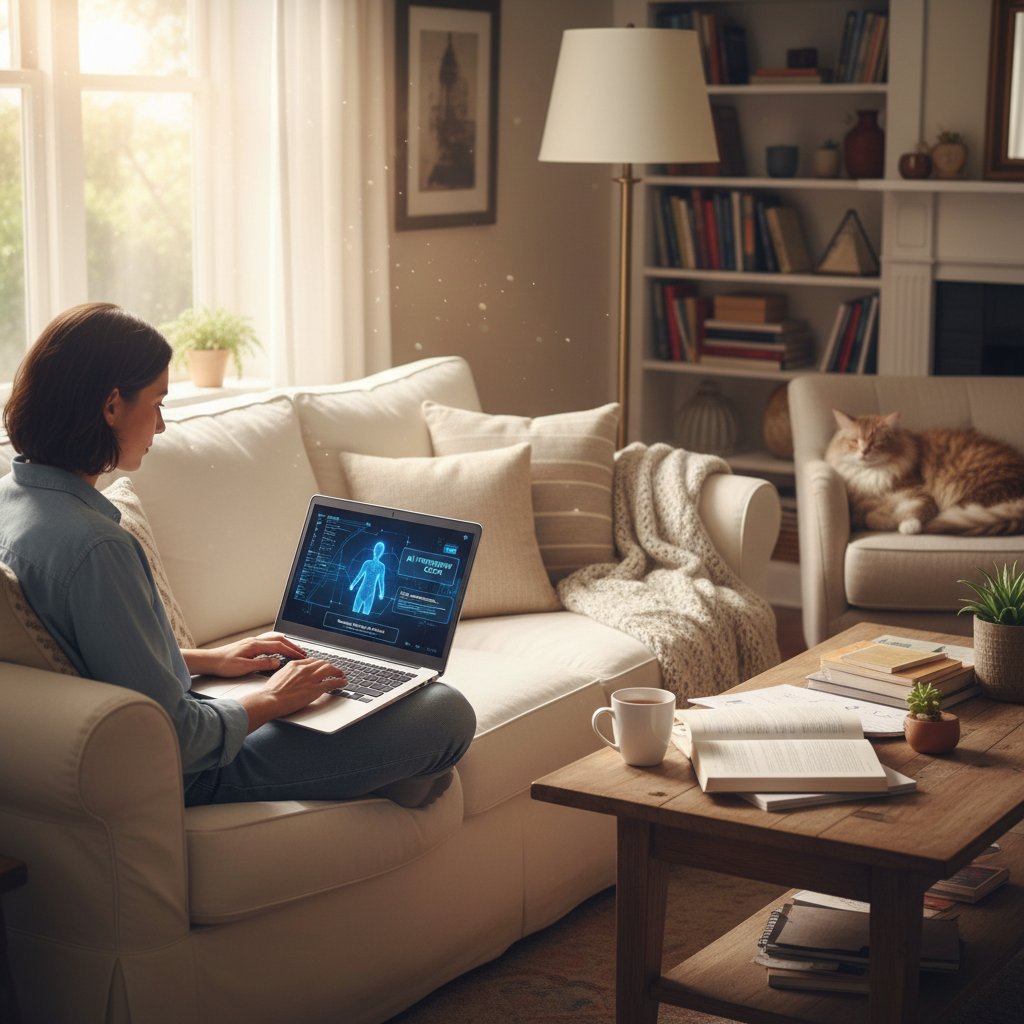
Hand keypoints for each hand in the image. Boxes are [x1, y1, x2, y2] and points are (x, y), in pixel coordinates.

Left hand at [182, 632, 307, 677]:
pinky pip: (268, 640)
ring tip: (294, 649)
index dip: (292, 651)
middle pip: (279, 639)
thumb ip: (262, 664)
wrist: (209, 660)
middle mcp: (255, 641)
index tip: (301, 656)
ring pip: (273, 638)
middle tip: (302, 653)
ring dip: (286, 643)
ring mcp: (252, 641)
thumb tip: (277, 662)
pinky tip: (278, 648)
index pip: (279, 646)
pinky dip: (277, 643)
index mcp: (255, 645)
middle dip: (292, 646)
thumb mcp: (244, 667)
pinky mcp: (248, 644)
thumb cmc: (223, 665)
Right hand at [239, 657, 346, 731]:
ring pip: (330, 669)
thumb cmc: (271, 692)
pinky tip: (343, 682)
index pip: (312, 660)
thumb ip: (289, 672)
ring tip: (341, 675)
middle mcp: (304, 669)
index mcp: (295, 664)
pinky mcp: (316, 689)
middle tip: (334, 670)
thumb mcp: (279, 675)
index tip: (322, 667)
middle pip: (323, 663)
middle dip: (330, 666)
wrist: (270, 700)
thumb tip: (293, 675)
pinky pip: (332, 682)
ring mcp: (311, 678)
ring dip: (338, 672)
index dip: (319, 664)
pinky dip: (339, 681)